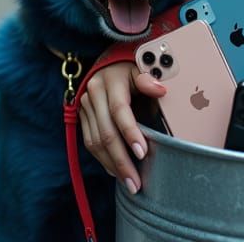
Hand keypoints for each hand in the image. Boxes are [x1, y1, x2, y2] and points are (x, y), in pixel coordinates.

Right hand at [79, 61, 165, 194]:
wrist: (106, 62)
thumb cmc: (129, 67)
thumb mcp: (140, 66)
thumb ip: (149, 79)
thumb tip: (161, 90)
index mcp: (110, 81)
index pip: (119, 111)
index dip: (130, 132)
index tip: (143, 153)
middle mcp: (93, 94)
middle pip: (106, 133)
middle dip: (121, 160)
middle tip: (135, 182)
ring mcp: (84, 106)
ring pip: (95, 142)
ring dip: (112, 164)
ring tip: (128, 182)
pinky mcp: (81, 117)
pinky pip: (90, 142)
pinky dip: (103, 159)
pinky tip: (115, 170)